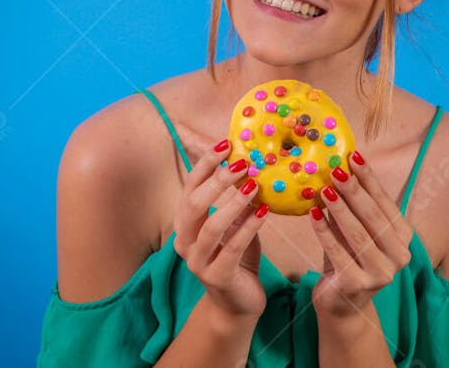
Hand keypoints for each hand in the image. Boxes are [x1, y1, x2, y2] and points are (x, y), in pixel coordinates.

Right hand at [172, 138, 271, 320]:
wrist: (237, 304)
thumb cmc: (235, 256)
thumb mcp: (233, 223)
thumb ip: (235, 199)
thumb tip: (252, 162)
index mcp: (184, 223)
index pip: (190, 186)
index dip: (206, 163)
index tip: (227, 144)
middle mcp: (183, 241)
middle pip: (194, 203)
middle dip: (218, 180)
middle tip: (244, 164)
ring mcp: (197, 262)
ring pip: (211, 226)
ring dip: (233, 203)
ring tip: (254, 186)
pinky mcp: (217, 277)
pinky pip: (232, 247)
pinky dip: (248, 228)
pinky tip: (264, 213)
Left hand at [309, 150, 414, 317]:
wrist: (342, 302)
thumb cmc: (350, 257)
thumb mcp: (358, 229)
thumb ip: (357, 205)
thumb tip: (341, 165)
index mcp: (404, 238)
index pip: (385, 202)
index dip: (369, 178)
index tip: (353, 156)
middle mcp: (399, 256)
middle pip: (373, 217)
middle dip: (354, 191)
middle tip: (336, 170)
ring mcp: (380, 273)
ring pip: (357, 234)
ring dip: (339, 210)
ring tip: (323, 189)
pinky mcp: (357, 285)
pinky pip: (337, 252)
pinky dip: (324, 232)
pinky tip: (313, 215)